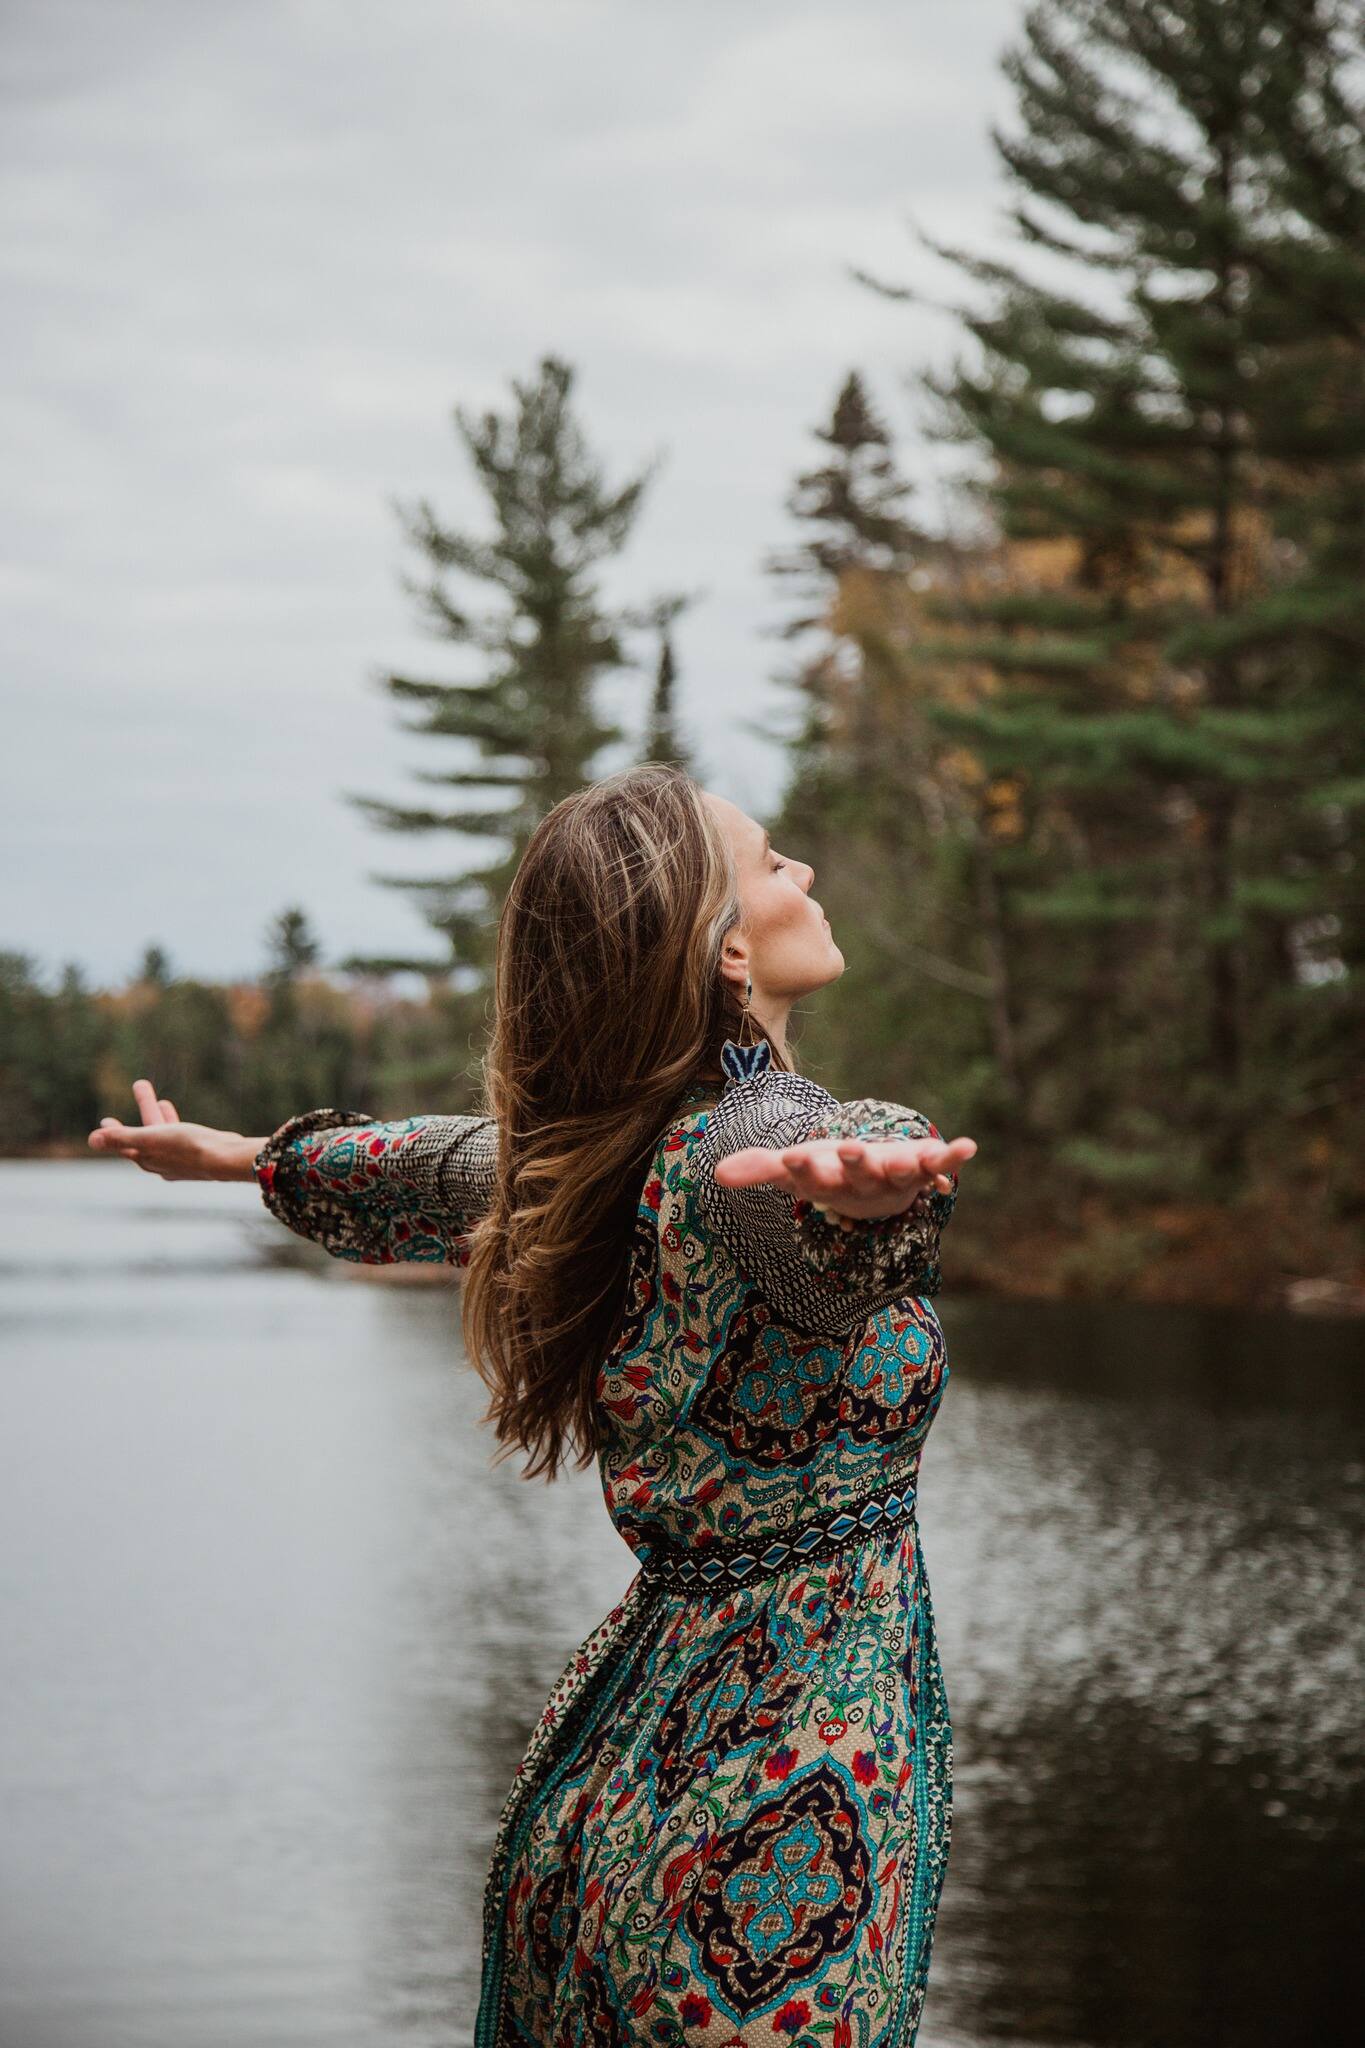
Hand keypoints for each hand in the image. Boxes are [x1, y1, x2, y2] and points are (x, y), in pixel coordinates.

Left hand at [86, 1079, 266, 1182]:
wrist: (227, 1158)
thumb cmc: (188, 1147)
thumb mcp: (151, 1138)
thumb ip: (121, 1138)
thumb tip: (92, 1139)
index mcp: (147, 1159)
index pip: (124, 1145)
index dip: (114, 1133)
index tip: (105, 1120)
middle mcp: (162, 1164)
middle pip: (146, 1136)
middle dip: (143, 1113)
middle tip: (140, 1090)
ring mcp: (181, 1161)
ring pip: (166, 1136)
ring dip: (162, 1119)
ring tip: (163, 1101)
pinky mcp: (200, 1155)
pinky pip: (183, 1138)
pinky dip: (178, 1127)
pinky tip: (184, 1122)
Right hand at [713, 1131, 976, 1222]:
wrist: (875, 1195)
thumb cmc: (830, 1175)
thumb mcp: (795, 1170)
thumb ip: (760, 1169)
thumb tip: (716, 1174)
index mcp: (828, 1183)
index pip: (810, 1177)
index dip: (802, 1168)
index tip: (792, 1156)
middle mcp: (862, 1183)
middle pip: (857, 1175)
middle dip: (854, 1162)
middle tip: (847, 1149)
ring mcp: (894, 1177)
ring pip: (898, 1172)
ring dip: (903, 1164)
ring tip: (909, 1153)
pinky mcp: (922, 1171)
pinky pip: (939, 1166)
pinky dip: (953, 1158)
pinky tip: (968, 1146)